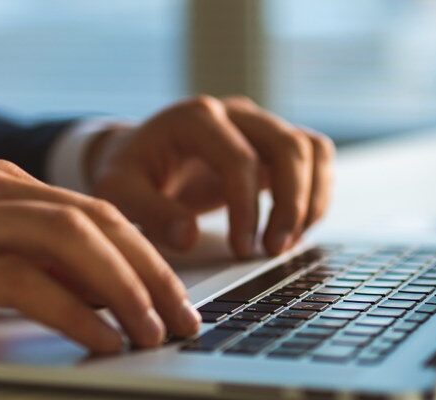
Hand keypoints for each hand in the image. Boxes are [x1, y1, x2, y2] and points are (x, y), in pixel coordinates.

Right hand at [0, 161, 199, 352]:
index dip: (146, 254)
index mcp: (3, 184)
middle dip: (149, 271)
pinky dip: (72, 310)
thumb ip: (35, 266)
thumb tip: (106, 297)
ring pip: (69, 240)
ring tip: (154, 331)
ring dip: (123, 289)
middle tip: (182, 317)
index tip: (177, 296)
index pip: (96, 211)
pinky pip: (23, 280)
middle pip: (95, 220)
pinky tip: (101, 338)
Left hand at [86, 96, 334, 257]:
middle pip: (288, 146)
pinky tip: (295, 229)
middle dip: (290, 204)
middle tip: (273, 250)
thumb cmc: (128, 172)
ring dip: (310, 199)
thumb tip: (188, 237)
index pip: (239, 159)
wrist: (137, 156)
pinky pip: (314, 158)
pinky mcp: (272, 143)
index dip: (247, 208)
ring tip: (287, 243)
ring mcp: (258, 125)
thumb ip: (150, 212)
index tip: (241, 248)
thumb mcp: (119, 191)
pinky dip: (316, 193)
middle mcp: (234, 113)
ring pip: (310, 149)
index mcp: (196, 117)